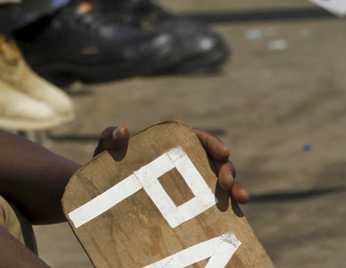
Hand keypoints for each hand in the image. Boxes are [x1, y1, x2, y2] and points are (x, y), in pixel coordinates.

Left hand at [94, 125, 249, 204]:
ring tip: (240, 199)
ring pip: (220, 181)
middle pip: (214, 160)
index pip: (197, 138)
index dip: (213, 143)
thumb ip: (110, 137)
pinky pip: (215, 203)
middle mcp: (185, 162)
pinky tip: (237, 215)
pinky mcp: (192, 205)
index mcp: (170, 144)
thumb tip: (125, 129)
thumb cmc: (107, 170)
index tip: (222, 153)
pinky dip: (229, 207)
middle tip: (228, 184)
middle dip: (228, 169)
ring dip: (234, 187)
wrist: (105, 201)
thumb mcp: (105, 152)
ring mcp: (191, 184)